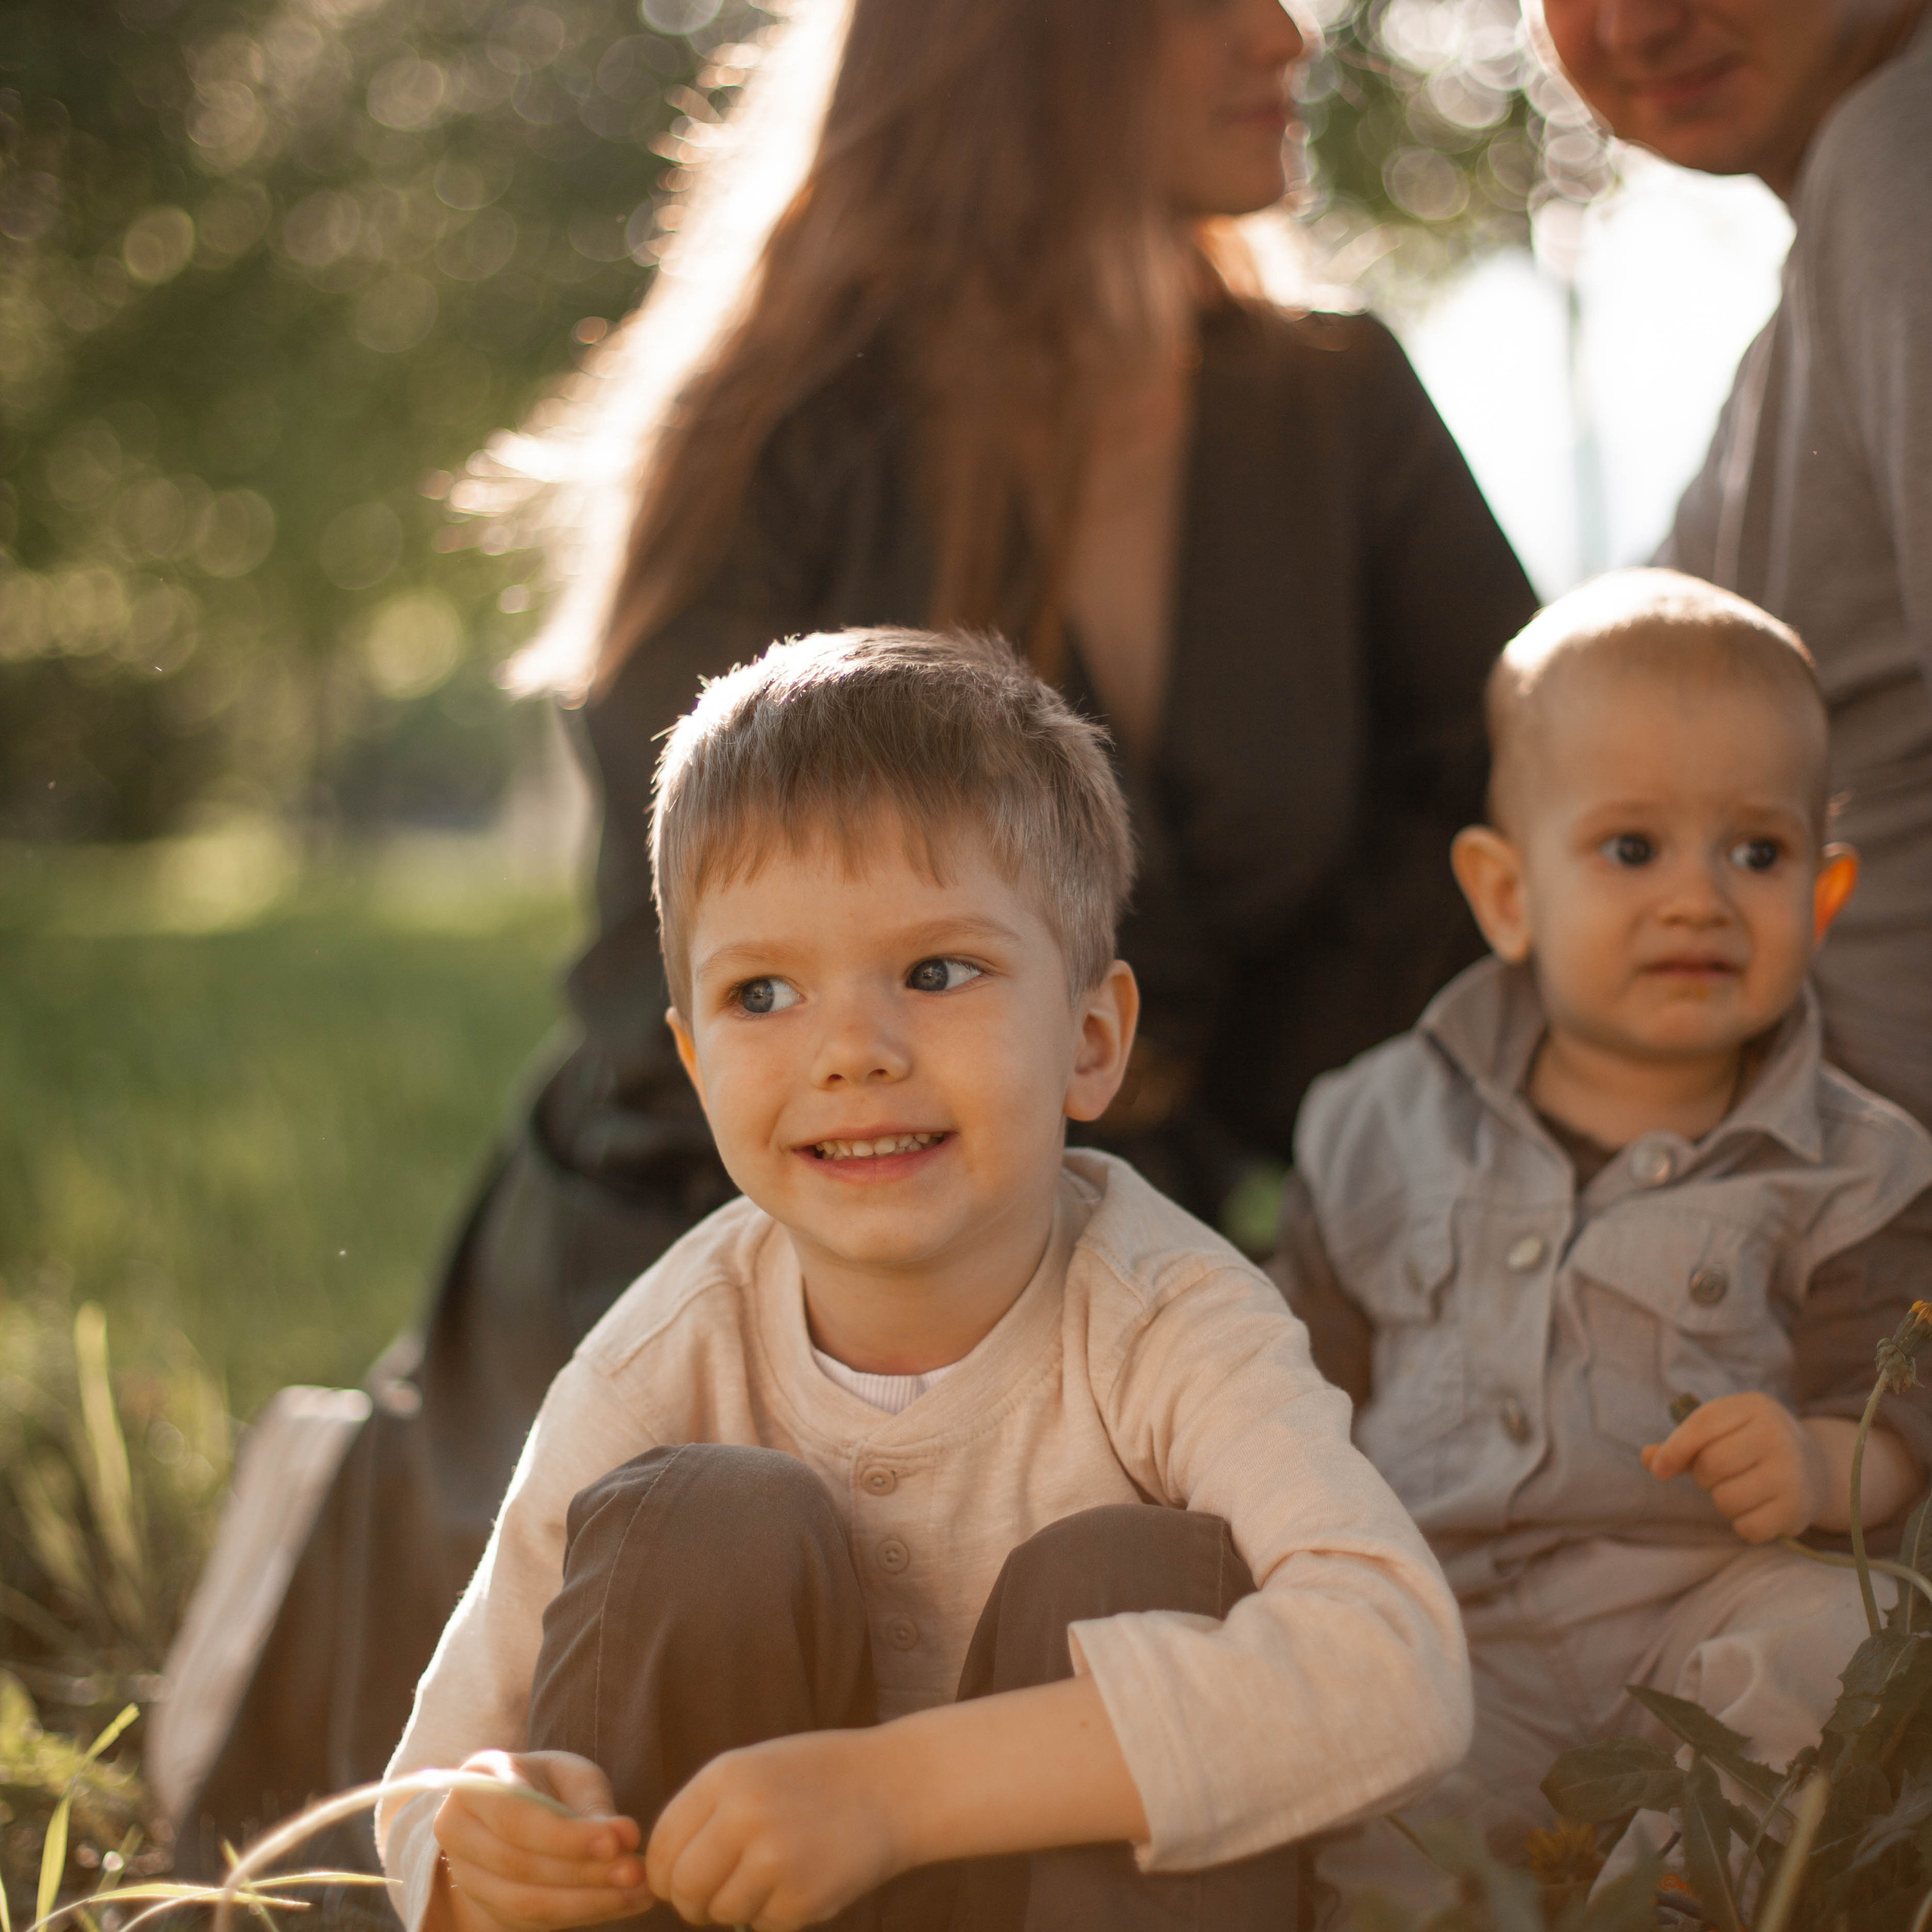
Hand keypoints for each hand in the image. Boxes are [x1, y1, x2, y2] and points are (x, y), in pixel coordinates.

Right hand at [431, 1749, 652, 1931]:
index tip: (616, 1843)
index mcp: (475, 1782)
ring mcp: (465, 1875)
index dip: (565, 1836)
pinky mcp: (486, 1907)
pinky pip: (533, 1922)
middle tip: (635, 1872)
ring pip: (524, 1902)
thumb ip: (594, 1805)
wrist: (515, 1810)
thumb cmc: (547, 1784)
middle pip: (518, 1864)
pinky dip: (584, 1913)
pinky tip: (625, 1902)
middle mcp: (457, 1830)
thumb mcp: (570, 1777)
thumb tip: (627, 1836)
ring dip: (587, 1902)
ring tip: (638, 1891)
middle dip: (583, 1872)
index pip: (515, 1817)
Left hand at [645, 1729, 903, 1930]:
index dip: (663, 1873)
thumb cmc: (819, 1778)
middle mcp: (743, 1814)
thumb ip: (708, 1812)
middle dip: (693, 1902)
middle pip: (683, 1887)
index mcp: (726, 1775)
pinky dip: (776, 1914)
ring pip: (722, 1912)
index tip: (677, 1881)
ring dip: (739, 1906)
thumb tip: (659, 1875)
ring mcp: (773, 1858)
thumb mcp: (756, 1769)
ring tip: (774, 1874)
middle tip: (715, 1897)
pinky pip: (763, 1925)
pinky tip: (804, 1880)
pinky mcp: (801, 1898)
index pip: (662, 1844)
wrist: (896, 1785)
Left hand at [1642, 1393, 1829, 1542]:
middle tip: (1720, 1476)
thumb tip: (1648, 1458)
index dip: (1674, 1450)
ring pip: (1726, 1500)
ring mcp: (1792, 1473)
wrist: (1815, 1468)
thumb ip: (1681, 1442)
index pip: (1702, 1425)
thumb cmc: (1750, 1445)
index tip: (1660, 1469)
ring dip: (1723, 1501)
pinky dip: (1743, 1524)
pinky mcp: (1798, 1510)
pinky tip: (1758, 1509)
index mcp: (1754, 1407)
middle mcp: (1777, 1436)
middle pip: (1710, 1466)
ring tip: (1741, 1489)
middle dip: (1704, 1477)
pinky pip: (1747, 1528)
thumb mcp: (1721, 1430)